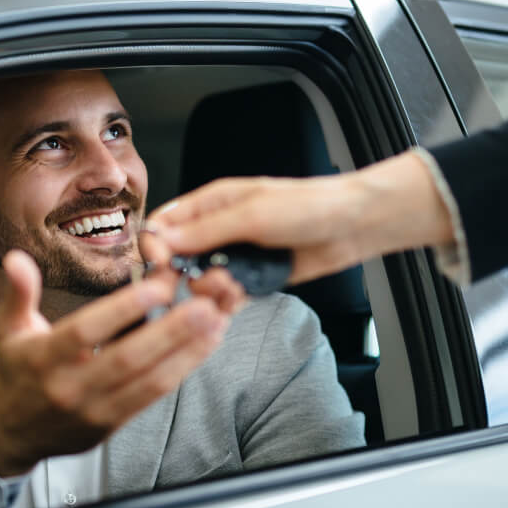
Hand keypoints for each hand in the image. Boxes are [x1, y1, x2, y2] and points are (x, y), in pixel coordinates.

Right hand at [0, 249, 231, 476]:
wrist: (11, 433)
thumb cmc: (17, 372)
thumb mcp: (10, 328)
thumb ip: (19, 292)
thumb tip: (18, 258)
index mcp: (44, 359)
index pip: (86, 331)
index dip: (123, 309)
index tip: (158, 285)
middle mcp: (71, 387)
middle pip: (128, 359)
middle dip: (171, 331)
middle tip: (205, 304)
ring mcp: (94, 411)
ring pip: (148, 381)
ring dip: (187, 352)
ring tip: (216, 321)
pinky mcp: (112, 425)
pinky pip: (152, 397)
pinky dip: (180, 370)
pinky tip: (204, 346)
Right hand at [144, 153, 454, 283]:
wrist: (352, 226)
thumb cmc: (309, 206)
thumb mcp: (253, 214)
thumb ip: (206, 230)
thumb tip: (161, 240)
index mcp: (211, 204)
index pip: (163, 224)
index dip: (155, 246)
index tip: (161, 266)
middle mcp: (218, 230)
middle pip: (177, 258)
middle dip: (181, 276)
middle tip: (199, 285)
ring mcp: (235, 256)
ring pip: (201, 282)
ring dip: (210, 291)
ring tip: (233, 288)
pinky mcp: (252, 278)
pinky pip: (226, 296)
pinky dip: (227, 303)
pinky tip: (238, 299)